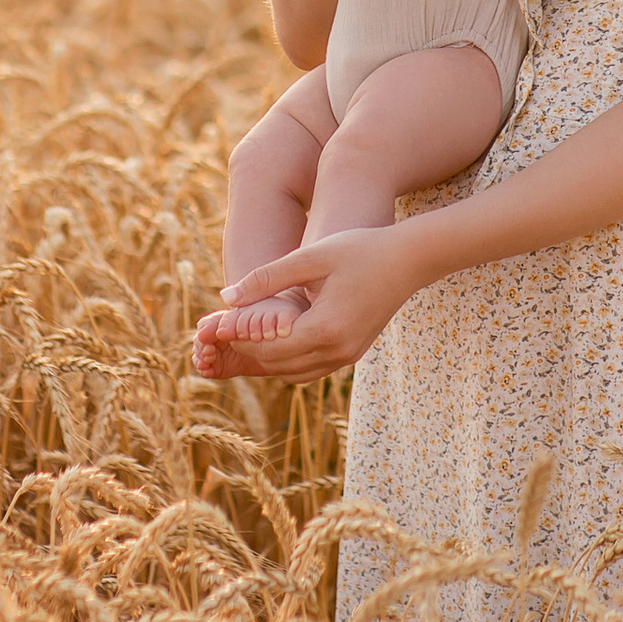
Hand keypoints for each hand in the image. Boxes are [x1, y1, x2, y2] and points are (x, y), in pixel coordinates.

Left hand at [191, 222, 426, 378]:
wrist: (409, 260)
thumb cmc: (360, 249)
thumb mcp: (311, 257)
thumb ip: (267, 278)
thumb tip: (226, 298)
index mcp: (325, 328)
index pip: (266, 345)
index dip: (237, 336)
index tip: (213, 324)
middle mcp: (337, 350)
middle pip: (274, 363)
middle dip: (244, 349)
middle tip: (219, 332)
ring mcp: (346, 356)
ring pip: (290, 372)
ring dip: (265, 357)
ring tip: (242, 334)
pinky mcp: (351, 354)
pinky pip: (308, 368)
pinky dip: (286, 359)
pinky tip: (273, 337)